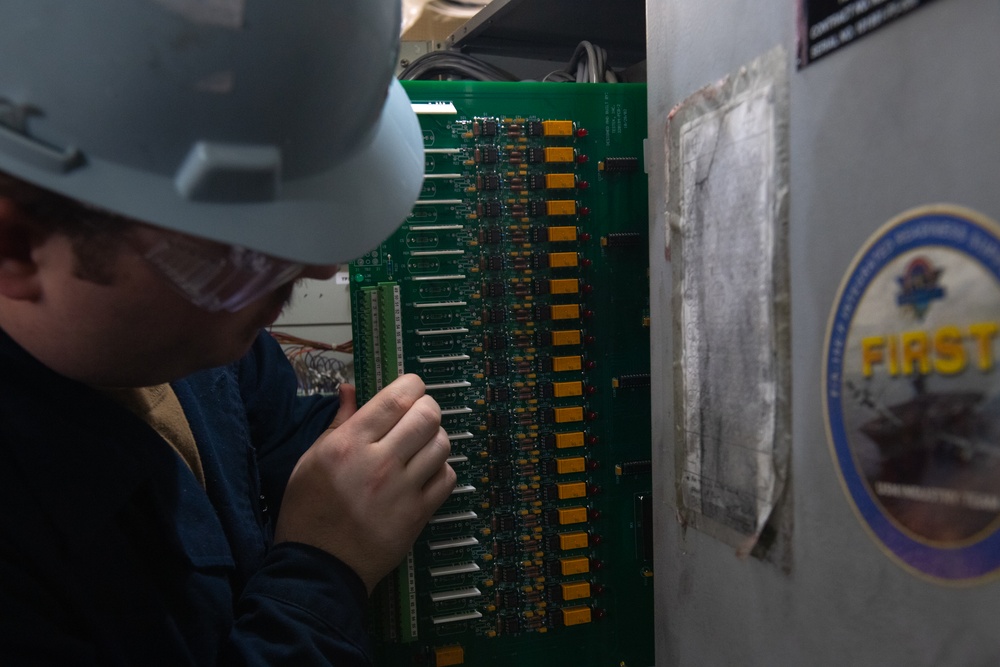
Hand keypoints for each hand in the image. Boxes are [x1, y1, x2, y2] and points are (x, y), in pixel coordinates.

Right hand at [274, 374, 455, 593]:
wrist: (318, 568)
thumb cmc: (309, 512)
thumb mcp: (311, 460)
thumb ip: (338, 422)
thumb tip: (351, 389)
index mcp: (349, 444)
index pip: (397, 397)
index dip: (412, 385)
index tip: (409, 389)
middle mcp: (379, 463)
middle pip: (428, 415)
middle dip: (427, 408)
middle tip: (416, 417)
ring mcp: (402, 490)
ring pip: (442, 444)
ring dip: (435, 438)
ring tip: (420, 446)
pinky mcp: (417, 514)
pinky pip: (447, 477)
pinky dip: (441, 469)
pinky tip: (424, 473)